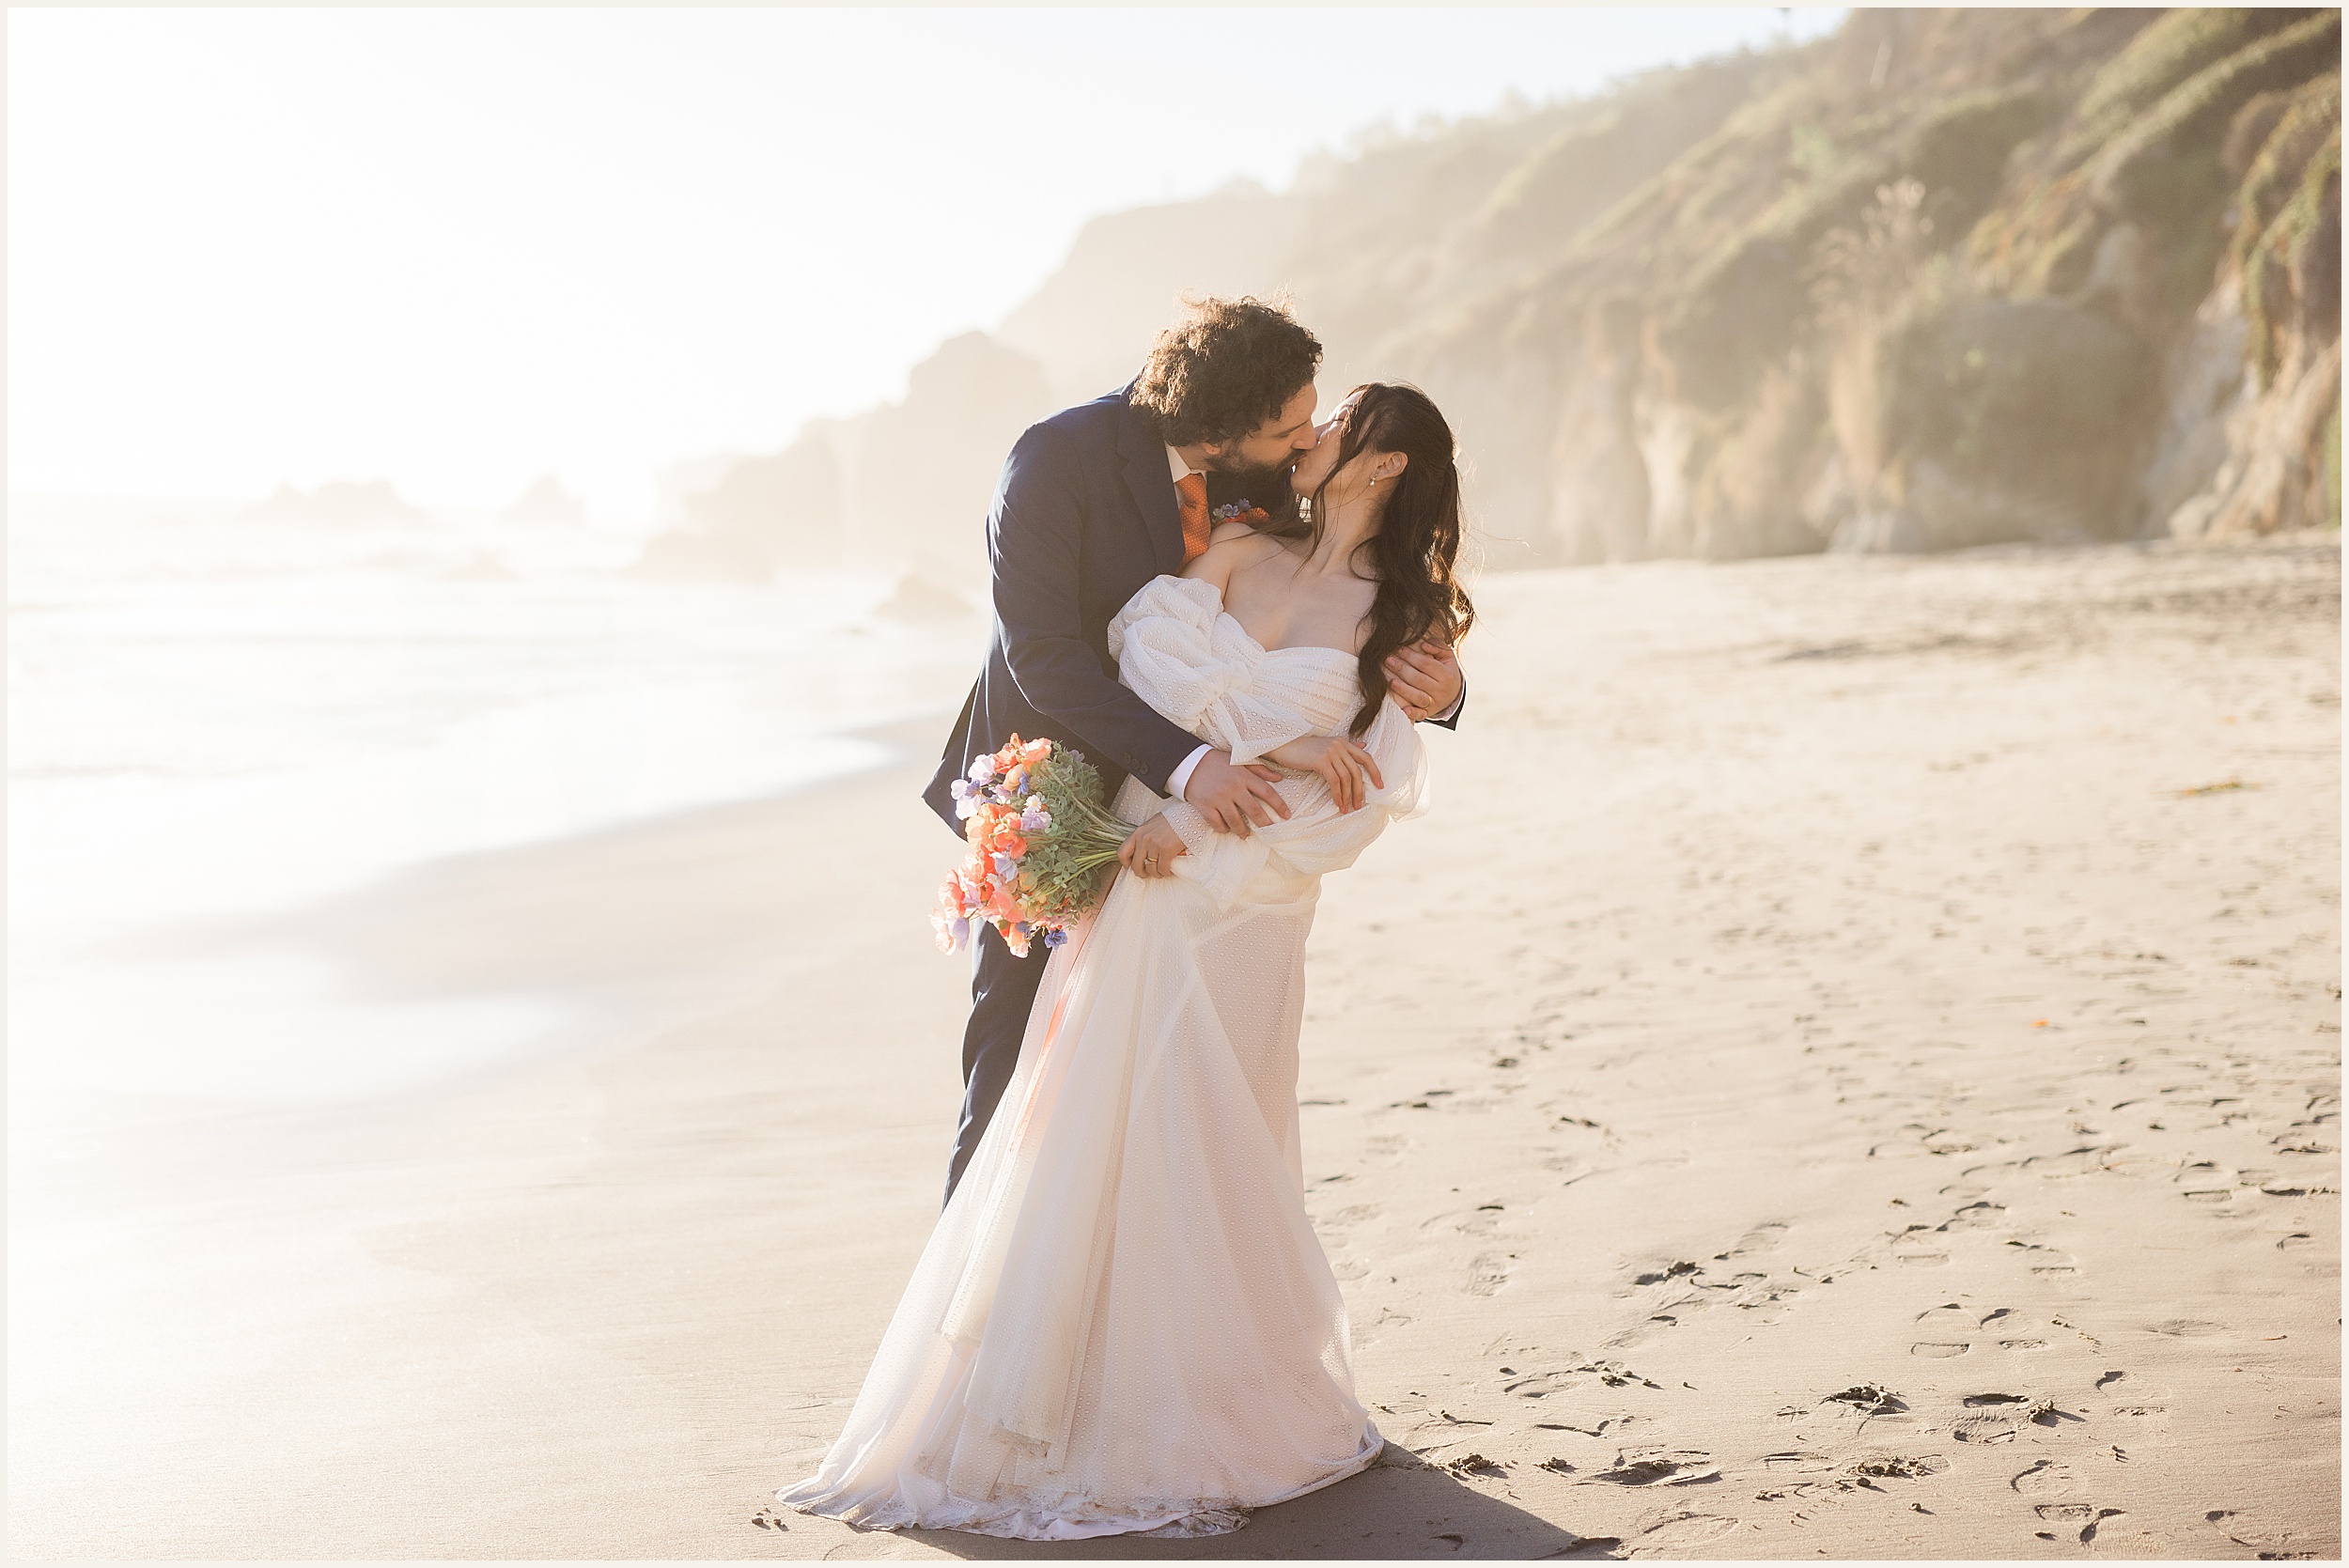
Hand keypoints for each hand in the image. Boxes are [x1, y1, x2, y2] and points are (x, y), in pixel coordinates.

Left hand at [1118, 813, 1188, 878]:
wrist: (1190, 815)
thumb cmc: (1175, 818)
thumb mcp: (1154, 824)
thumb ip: (1147, 836)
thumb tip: (1144, 850)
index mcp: (1138, 832)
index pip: (1122, 852)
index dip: (1126, 863)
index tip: (1132, 866)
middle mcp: (1144, 838)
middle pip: (1136, 866)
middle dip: (1142, 873)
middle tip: (1148, 873)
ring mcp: (1154, 844)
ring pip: (1151, 869)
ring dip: (1157, 873)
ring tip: (1162, 871)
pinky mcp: (1166, 850)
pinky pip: (1162, 869)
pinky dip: (1166, 872)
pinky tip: (1170, 869)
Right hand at [1180, 749, 1289, 835]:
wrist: (1189, 763)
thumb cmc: (1217, 762)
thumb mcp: (1239, 761)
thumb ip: (1260, 770)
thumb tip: (1280, 778)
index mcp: (1244, 776)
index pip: (1267, 793)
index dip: (1279, 806)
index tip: (1287, 816)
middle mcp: (1233, 788)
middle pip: (1254, 811)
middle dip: (1265, 824)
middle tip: (1270, 831)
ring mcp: (1218, 798)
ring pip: (1236, 822)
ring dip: (1243, 831)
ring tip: (1245, 834)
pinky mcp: (1205, 806)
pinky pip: (1217, 824)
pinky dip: (1223, 829)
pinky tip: (1226, 830)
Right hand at [1266, 734, 1383, 812]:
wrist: (1283, 745)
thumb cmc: (1303, 749)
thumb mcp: (1327, 746)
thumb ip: (1345, 747)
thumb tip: (1363, 745)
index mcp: (1343, 742)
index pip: (1365, 757)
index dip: (1374, 772)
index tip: (1380, 786)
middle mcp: (1339, 745)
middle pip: (1357, 771)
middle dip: (1360, 790)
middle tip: (1359, 805)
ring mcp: (1331, 752)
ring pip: (1347, 778)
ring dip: (1348, 795)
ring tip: (1347, 808)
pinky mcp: (1321, 760)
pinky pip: (1334, 781)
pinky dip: (1337, 794)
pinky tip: (1337, 803)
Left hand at [1384, 639, 1461, 720]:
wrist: (1453, 693)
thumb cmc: (1445, 670)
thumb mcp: (1447, 657)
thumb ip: (1438, 646)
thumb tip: (1423, 645)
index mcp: (1446, 675)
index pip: (1426, 664)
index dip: (1411, 656)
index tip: (1398, 649)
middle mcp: (1441, 690)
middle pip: (1419, 679)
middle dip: (1402, 669)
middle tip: (1388, 661)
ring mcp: (1434, 703)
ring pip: (1418, 697)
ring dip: (1403, 689)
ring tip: (1390, 681)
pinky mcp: (1428, 713)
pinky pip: (1420, 715)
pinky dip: (1412, 713)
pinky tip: (1404, 709)